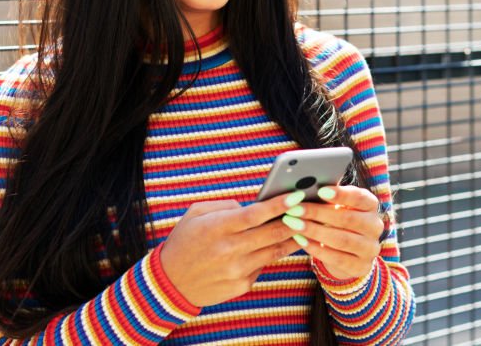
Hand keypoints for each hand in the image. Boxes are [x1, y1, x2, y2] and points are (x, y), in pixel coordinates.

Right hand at [159, 191, 304, 306]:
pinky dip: (272, 254)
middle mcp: (229, 249)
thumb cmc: (184, 241)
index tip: (298, 194)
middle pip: (272, 232)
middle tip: (310, 207)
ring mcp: (237, 270)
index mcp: (218, 228)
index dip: (279, 204)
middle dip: (295, 219)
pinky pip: (264, 266)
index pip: (256, 213)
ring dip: (293, 237)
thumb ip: (225, 206)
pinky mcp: (241, 285)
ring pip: (275, 251)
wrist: (170, 283)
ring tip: (305, 224)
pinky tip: (281, 243)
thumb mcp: (196, 214)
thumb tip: (253, 206)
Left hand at [281, 185, 384, 281]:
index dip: (341, 194)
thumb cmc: (337, 222)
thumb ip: (327, 198)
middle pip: (348, 219)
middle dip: (319, 213)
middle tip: (295, 209)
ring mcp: (370, 249)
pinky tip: (301, 240)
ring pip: (342, 240)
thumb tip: (305, 187)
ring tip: (294, 224)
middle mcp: (375, 226)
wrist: (348, 254)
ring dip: (314, 231)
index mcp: (371, 206)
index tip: (320, 191)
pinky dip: (316, 248)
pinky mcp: (361, 267)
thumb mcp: (337, 207)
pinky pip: (336, 258)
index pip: (360, 197)